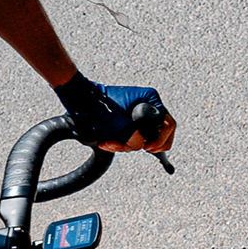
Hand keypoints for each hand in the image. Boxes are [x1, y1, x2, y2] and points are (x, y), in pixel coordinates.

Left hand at [53, 75, 177, 154]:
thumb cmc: (98, 106)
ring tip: (109, 142)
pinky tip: (107, 142)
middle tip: (127, 147)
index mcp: (150, 99)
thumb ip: (135, 138)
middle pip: (157, 134)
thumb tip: (141, 145)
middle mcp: (147, 106)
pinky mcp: (127, 123)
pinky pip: (131, 139)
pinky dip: (120, 143)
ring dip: (125, 145)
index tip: (147, 148)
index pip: (168, 124)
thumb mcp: (120, 125)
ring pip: (142, 139)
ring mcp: (137, 115)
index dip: (161, 140)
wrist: (79, 100)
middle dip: (140, 145)